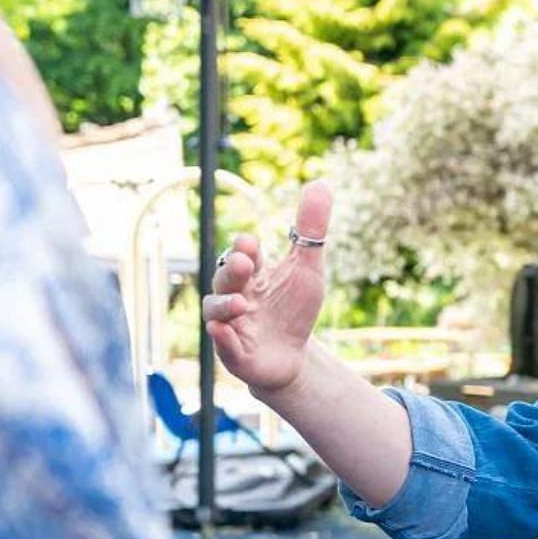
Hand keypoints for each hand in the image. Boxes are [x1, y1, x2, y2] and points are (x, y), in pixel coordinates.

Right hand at [202, 181, 332, 397]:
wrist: (292, 356)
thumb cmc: (293, 308)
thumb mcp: (307, 268)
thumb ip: (311, 230)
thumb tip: (321, 182)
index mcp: (251, 274)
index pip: (243, 256)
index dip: (245, 250)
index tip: (252, 243)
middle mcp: (234, 296)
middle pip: (225, 279)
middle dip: (232, 270)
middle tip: (243, 261)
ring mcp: (231, 326)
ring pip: (216, 312)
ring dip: (225, 305)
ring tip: (241, 304)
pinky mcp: (235, 354)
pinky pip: (223, 346)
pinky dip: (222, 339)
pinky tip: (224, 331)